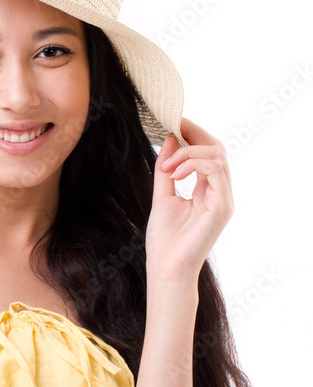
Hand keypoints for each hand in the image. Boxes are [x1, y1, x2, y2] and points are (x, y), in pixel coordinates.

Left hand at [145, 116, 234, 282]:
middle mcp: (220, 192)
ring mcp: (224, 198)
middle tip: (170, 126)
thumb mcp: (162, 194)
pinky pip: (215, 170)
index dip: (193, 133)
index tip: (172, 120)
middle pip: (217, 149)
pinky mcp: (222, 206)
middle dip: (193, 133)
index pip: (208, 152)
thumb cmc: (165, 237)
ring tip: (166, 165)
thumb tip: (169, 140)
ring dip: (187, 152)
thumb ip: (167, 168)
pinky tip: (174, 171)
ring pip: (217, 155)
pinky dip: (193, 163)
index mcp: (208, 189)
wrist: (166, 266)